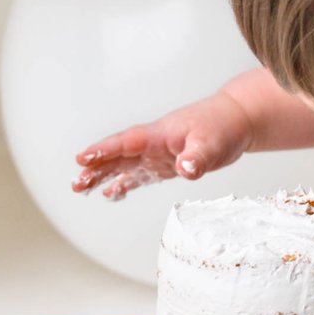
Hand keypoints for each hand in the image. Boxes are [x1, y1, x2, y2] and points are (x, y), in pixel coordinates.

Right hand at [71, 93, 253, 200]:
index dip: (104, 150)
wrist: (237, 120)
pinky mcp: (165, 163)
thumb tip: (185, 168)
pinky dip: (124, 183)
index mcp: (159, 134)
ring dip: (103, 176)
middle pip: (118, 155)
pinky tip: (111, 194)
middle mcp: (153, 143)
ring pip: (123, 165)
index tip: (83, 158)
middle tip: (76, 182)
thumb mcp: (212, 142)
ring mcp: (157, 153)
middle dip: (95, 167)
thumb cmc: (223, 126)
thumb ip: (197, 156)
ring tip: (81, 188)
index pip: (126, 142)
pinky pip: (139, 174)